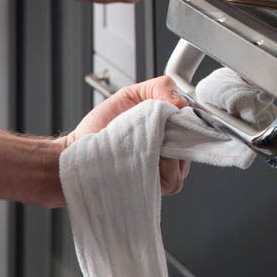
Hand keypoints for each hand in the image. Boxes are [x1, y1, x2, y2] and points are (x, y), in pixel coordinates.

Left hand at [60, 75, 190, 198]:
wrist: (78, 154)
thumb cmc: (100, 128)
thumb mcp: (131, 95)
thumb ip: (161, 88)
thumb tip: (182, 103)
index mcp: (172, 128)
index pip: (199, 121)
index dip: (191, 116)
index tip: (175, 112)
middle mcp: (175, 152)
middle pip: (194, 142)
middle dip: (174, 132)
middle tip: (148, 126)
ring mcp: (168, 172)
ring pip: (184, 162)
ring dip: (163, 152)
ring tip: (137, 145)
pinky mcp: (159, 188)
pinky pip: (172, 178)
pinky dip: (156, 167)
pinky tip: (138, 161)